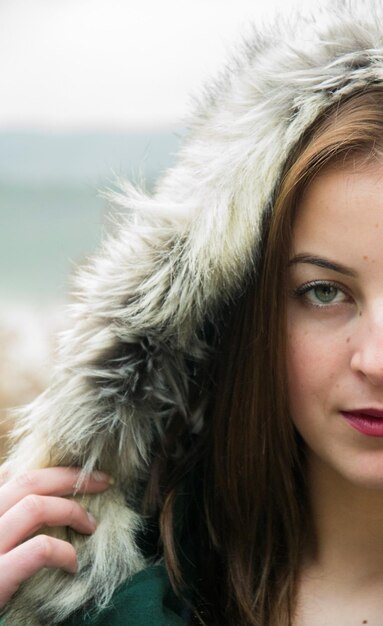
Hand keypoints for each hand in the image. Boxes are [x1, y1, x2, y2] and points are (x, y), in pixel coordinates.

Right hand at [0, 467, 111, 607]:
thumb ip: (10, 517)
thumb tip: (45, 493)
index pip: (12, 474)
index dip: (50, 469)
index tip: (80, 475)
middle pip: (28, 481)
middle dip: (72, 477)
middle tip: (104, 482)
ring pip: (35, 506)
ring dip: (72, 510)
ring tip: (91, 526)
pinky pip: (39, 550)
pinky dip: (63, 551)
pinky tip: (72, 564)